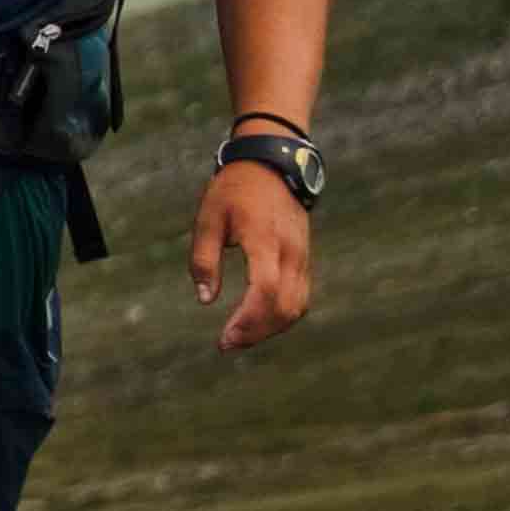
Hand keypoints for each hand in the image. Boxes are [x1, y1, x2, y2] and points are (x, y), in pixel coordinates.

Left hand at [190, 159, 315, 352]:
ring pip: (297, 306)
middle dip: (257, 332)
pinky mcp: (305, 259)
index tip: (225, 337)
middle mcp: (290, 252)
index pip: (265, 289)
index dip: (247, 319)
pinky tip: (260, 323)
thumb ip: (204, 260)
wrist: (273, 166)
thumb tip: (205, 300)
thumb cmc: (233, 191)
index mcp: (264, 240)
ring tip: (240, 337)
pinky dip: (282, 316)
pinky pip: (301, 297)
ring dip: (270, 328)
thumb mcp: (207, 219)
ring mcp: (302, 257)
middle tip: (227, 344)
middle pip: (284, 306)